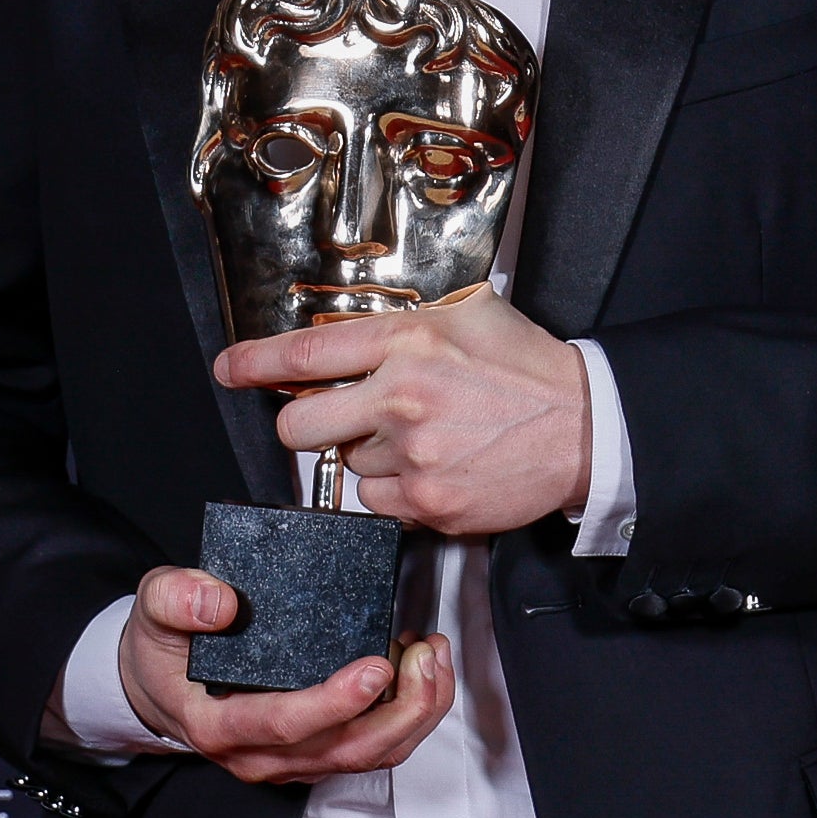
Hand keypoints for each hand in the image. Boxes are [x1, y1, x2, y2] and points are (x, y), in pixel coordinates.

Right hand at [116, 565, 455, 783]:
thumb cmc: (162, 648)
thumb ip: (176, 598)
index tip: (373, 668)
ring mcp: (290, 762)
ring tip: (432, 657)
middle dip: (399, 709)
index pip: (283, 726)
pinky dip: (407, 716)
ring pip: (368, 755)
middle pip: (344, 750)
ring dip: (414, 713)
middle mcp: (259, 756)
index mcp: (218, 725)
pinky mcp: (313, 754)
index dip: (332, 704)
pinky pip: (371, 748)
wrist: (157, 684)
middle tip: (423, 656)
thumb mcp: (153, 607)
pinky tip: (419, 671)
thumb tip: (219, 602)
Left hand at [216, 288, 590, 536]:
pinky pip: (379, 502)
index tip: (230, 371)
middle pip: (301, 425)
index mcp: (407, 340)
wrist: (586, 429)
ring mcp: (414, 455)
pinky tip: (437, 469)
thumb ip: (405, 324)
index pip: (304, 353)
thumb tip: (347, 338)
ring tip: (425, 439)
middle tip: (337, 420)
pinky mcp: (430, 503)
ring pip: (347, 466)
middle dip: (308, 425)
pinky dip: (399, 491)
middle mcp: (401, 396)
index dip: (254, 364)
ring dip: (371, 456)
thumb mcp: (468, 314)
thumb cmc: (528, 369)